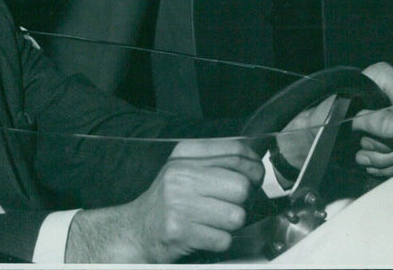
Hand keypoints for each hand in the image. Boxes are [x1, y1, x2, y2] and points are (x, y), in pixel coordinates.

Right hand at [66, 138, 263, 262]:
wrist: (137, 229)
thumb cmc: (168, 200)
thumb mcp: (185, 168)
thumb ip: (216, 160)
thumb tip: (255, 163)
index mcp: (185, 154)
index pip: (235, 152)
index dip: (254, 166)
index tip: (255, 176)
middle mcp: (181, 174)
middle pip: (241, 186)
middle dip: (243, 200)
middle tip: (231, 204)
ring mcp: (180, 203)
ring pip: (236, 216)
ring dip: (231, 224)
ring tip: (215, 221)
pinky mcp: (181, 231)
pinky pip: (223, 239)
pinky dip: (220, 241)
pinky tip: (205, 234)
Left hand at [276, 62, 392, 179]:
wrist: (322, 135)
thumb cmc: (328, 114)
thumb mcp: (345, 113)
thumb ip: (373, 119)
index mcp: (385, 78)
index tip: (376, 130)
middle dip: (386, 143)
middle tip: (362, 141)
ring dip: (384, 158)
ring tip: (361, 152)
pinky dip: (388, 167)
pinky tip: (368, 161)